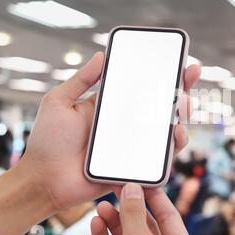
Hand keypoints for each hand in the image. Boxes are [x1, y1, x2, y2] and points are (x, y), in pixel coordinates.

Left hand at [21, 52, 199, 210]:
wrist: (44, 180)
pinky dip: (173, 148)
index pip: (142, 89)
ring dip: (181, 118)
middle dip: (181, 90)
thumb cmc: (47, 142)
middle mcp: (126, 126)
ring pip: (166, 133)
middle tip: (190, 75)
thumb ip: (81, 80)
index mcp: (112, 108)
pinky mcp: (135, 168)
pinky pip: (160, 160)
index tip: (179, 62)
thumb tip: (101, 55)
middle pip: (161, 108)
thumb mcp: (59, 102)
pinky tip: (175, 134)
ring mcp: (132, 147)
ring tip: (184, 108)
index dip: (162, 76)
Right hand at [91, 183, 187, 234]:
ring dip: (113, 218)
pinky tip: (97, 222)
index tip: (141, 180)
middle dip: (128, 204)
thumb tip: (132, 189)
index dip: (155, 195)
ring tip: (102, 205)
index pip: (169, 215)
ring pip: (127, 231)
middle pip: (144, 221)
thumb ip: (135, 216)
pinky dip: (104, 232)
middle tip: (117, 187)